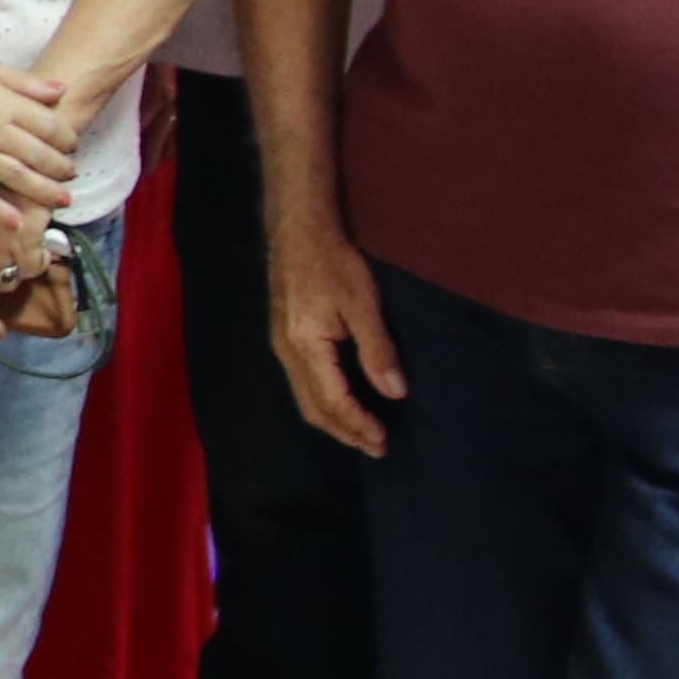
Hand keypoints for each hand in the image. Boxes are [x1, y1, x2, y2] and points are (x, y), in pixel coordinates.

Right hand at [0, 48, 77, 218]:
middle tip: (71, 173)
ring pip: (15, 177)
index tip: (71, 143)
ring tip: (61, 200)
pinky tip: (14, 222)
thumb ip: (23, 82)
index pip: (48, 125)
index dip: (67, 136)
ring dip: (42, 191)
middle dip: (61, 167)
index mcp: (0, 102)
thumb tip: (60, 90)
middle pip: (38, 155)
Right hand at [268, 202, 402, 454]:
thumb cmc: (333, 263)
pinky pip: (302, 385)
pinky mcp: (286, 339)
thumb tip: (395, 392)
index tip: (383, 440)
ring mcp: (282, 347)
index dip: (358, 424)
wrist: (298, 231)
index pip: (333, 401)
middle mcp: (288, 354)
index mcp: (306, 347)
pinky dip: (324, 404)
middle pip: (313, 409)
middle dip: (345, 432)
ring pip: (304, 399)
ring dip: (334, 421)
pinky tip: (343, 402)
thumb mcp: (362, 304)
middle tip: (377, 447)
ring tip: (362, 433)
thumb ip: (378, 350)